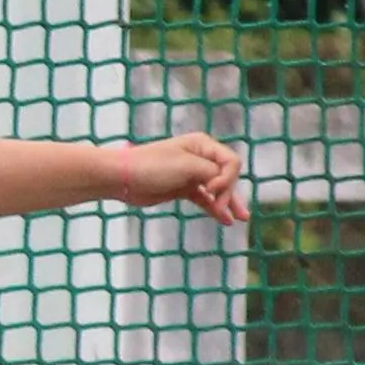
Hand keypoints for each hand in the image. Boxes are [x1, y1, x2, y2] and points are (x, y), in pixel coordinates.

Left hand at [118, 134, 248, 225]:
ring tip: (240, 219)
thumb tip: (224, 185)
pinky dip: (214, 208)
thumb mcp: (187, 166)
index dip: (227, 178)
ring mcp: (191, 174)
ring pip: (217, 189)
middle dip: (229, 193)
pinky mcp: (183, 189)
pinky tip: (224, 220)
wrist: (123, 178)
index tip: (210, 190)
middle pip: (226, 176)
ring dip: (228, 203)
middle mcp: (200, 157)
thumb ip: (211, 173)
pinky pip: (204, 199)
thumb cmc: (153, 166)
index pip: (231, 161)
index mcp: (202, 145)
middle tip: (223, 210)